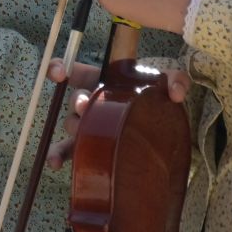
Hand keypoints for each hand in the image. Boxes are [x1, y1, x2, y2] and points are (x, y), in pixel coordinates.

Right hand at [43, 59, 191, 168]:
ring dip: (72, 128)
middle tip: (85, 106)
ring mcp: (90, 126)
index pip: (77, 71)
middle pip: (76, 98)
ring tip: (79, 135)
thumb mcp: (170, 84)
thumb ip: (176, 79)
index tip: (58, 73)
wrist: (164, 132)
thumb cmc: (159, 101)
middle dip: (78, 101)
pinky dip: (58, 155)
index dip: (61, 68)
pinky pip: (69, 151)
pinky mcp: (92, 147)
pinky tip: (55, 163)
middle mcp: (93, 102)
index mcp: (104, 81)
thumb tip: (176, 93)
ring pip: (71, 124)